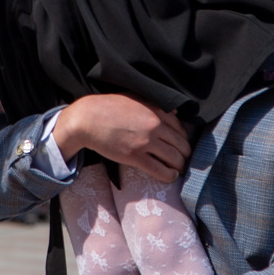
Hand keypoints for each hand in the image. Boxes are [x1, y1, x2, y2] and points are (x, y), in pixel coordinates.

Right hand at [54, 96, 189, 182]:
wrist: (88, 119)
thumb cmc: (109, 107)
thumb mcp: (136, 98)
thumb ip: (156, 105)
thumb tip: (175, 113)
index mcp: (156, 111)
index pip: (181, 129)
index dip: (184, 139)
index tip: (182, 146)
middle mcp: (154, 125)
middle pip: (181, 144)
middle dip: (185, 154)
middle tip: (183, 160)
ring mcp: (145, 142)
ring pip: (174, 158)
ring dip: (179, 166)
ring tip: (178, 169)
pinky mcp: (134, 156)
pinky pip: (159, 169)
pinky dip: (169, 175)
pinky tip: (171, 176)